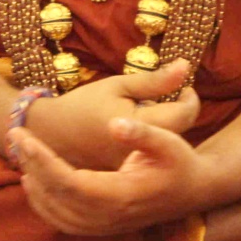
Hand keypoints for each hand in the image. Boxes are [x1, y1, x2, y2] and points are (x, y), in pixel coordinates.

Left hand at [10, 112, 212, 235]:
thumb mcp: (170, 142)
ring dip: (35, 184)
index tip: (24, 136)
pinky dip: (43, 204)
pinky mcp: (101, 227)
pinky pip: (63, 222)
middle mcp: (110, 217)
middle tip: (15, 135)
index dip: (43, 160)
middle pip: (58, 196)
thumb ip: (142, 134)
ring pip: (56, 213)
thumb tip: (115, 124)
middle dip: (32, 165)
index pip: (70, 182)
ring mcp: (105, 226)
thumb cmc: (180, 163)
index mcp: (122, 195)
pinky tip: (34, 180)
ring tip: (21, 153)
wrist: (193, 192)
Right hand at [23, 61, 198, 171]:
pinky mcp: (128, 174)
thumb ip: (154, 80)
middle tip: (163, 95)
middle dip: (177, 110)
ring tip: (144, 111)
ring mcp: (135, 166)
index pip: (184, 114)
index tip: (183, 86)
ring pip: (166, 144)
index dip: (189, 97)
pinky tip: (134, 132)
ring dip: (164, 125)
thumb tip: (185, 66)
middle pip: (179, 131)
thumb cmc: (84, 105)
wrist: (51, 134)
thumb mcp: (118, 85)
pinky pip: (151, 155)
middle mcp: (141, 150)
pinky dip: (149, 140)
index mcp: (139, 124)